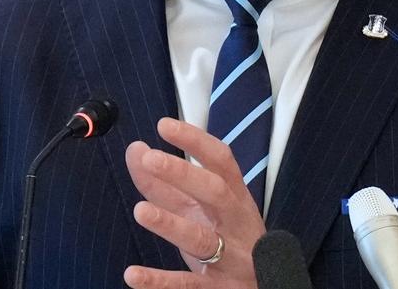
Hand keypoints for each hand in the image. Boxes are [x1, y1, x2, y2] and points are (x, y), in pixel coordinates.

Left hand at [123, 117, 265, 288]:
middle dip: (184, 173)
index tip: (164, 125)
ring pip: (201, 239)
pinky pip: (187, 285)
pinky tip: (132, 274)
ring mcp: (229, 257)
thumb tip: (135, 149)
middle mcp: (234, 223)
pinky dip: (160, 281)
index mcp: (234, 197)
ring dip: (170, 224)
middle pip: (214, 192)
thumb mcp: (199, 208)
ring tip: (140, 211)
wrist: (265, 288)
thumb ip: (165, 182)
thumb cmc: (226, 239)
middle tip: (151, 159)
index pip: (220, 161)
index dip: (194, 140)